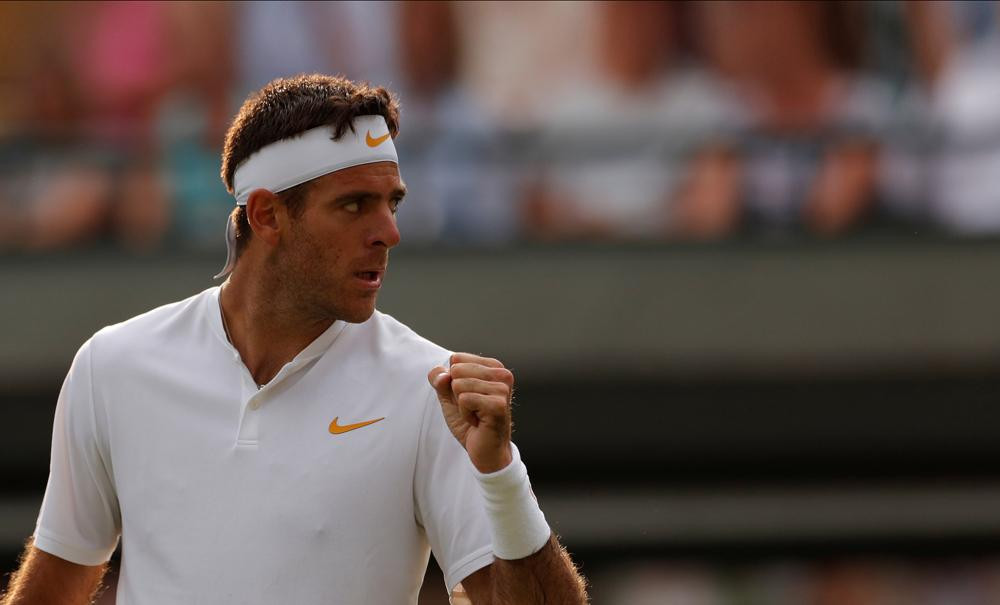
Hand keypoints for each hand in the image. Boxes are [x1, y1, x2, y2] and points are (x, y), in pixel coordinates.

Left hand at [428, 353, 513, 472]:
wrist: (485, 451)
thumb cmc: (470, 423)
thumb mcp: (449, 397)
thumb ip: (440, 381)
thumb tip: (442, 374)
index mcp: (493, 367)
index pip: (456, 359)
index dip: (453, 382)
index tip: (468, 397)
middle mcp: (502, 374)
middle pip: (457, 370)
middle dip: (457, 393)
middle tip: (472, 408)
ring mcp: (502, 389)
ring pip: (459, 384)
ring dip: (461, 405)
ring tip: (476, 415)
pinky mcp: (498, 404)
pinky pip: (464, 399)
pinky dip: (465, 414)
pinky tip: (478, 422)